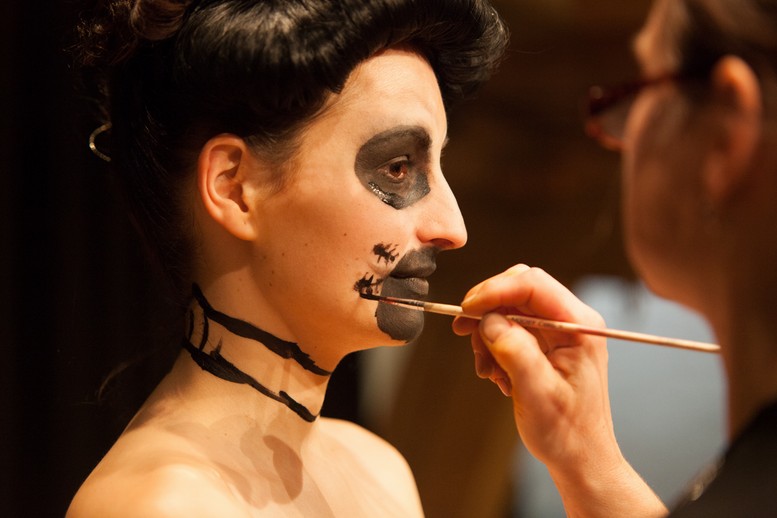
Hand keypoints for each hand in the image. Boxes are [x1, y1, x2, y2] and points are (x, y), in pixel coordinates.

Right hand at [452, 264, 616, 469]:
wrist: (580, 459)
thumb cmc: (568, 432)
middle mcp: (570, 322)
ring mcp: (557, 332)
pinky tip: (496, 373)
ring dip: (487, 333)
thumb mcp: (538, 394)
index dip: (495, 291)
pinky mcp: (545, 344)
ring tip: (488, 368)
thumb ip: (515, 352)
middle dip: (487, 310)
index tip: (467, 310)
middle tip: (464, 331)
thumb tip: (489, 321)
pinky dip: (493, 346)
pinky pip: (509, 328)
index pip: (532, 284)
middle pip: (519, 290)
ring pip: (509, 308)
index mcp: (579, 326)